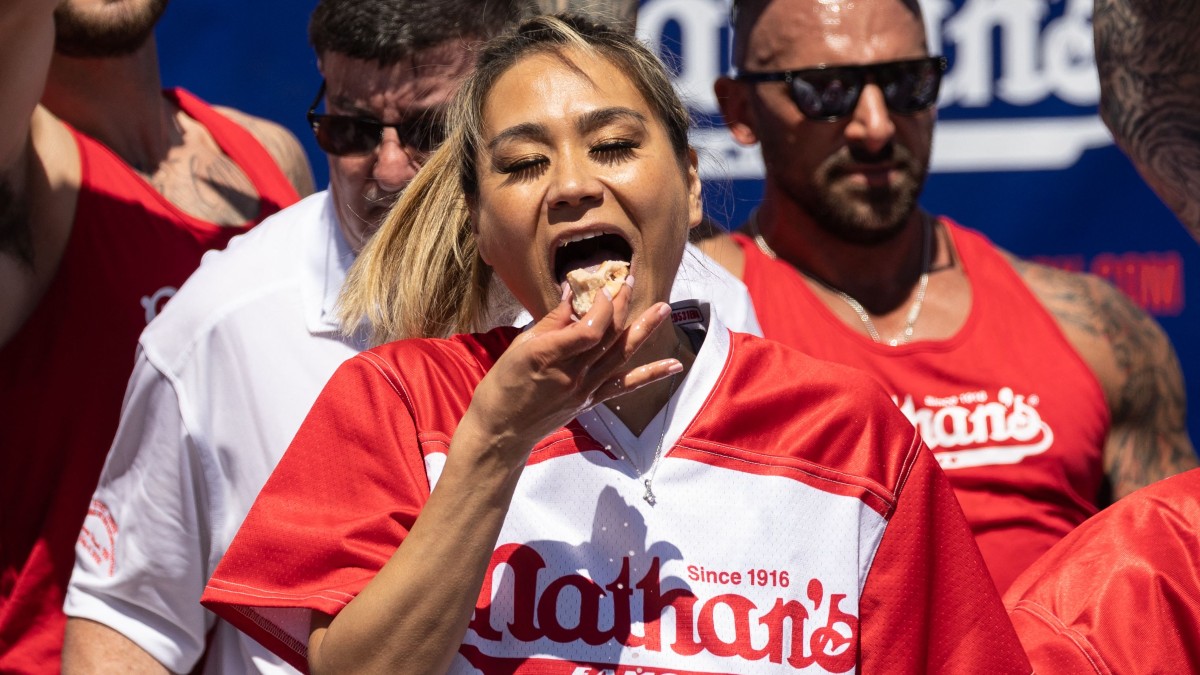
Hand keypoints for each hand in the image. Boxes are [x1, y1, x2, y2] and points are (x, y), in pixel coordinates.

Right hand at [462, 278, 680, 459]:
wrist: (502, 431)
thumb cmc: (503, 385)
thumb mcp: (518, 347)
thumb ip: (550, 322)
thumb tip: (572, 295)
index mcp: (549, 355)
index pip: (589, 329)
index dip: (601, 306)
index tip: (602, 287)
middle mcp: (572, 373)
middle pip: (607, 336)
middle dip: (622, 305)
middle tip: (632, 281)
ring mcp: (584, 389)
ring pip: (621, 355)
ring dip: (644, 330)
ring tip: (664, 309)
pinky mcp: (590, 400)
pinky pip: (624, 386)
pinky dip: (650, 375)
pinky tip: (673, 366)